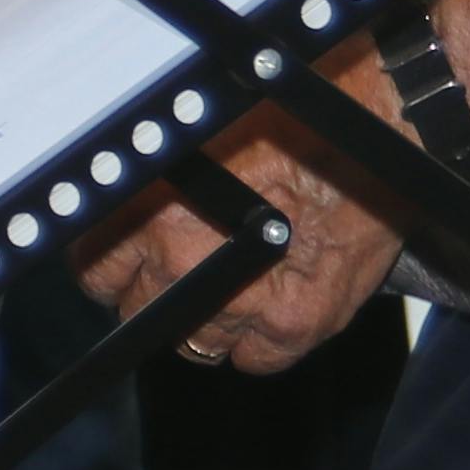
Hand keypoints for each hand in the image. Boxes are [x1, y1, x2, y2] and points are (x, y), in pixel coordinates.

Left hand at [70, 66, 407, 373]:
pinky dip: (261, 341)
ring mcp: (236, 298)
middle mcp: (182, 257)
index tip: (129, 260)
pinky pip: (255, 360)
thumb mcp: (196, 131)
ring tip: (237, 281)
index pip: (95, 267)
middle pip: (138, 311)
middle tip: (192, 265)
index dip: (115, 264)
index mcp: (148, 205)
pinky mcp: (294, 324)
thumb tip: (114, 204)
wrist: (374, 125)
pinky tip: (276, 300)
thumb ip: (152, 180)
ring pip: (194, 343)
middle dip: (159, 291)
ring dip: (207, 320)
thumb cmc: (288, 109)